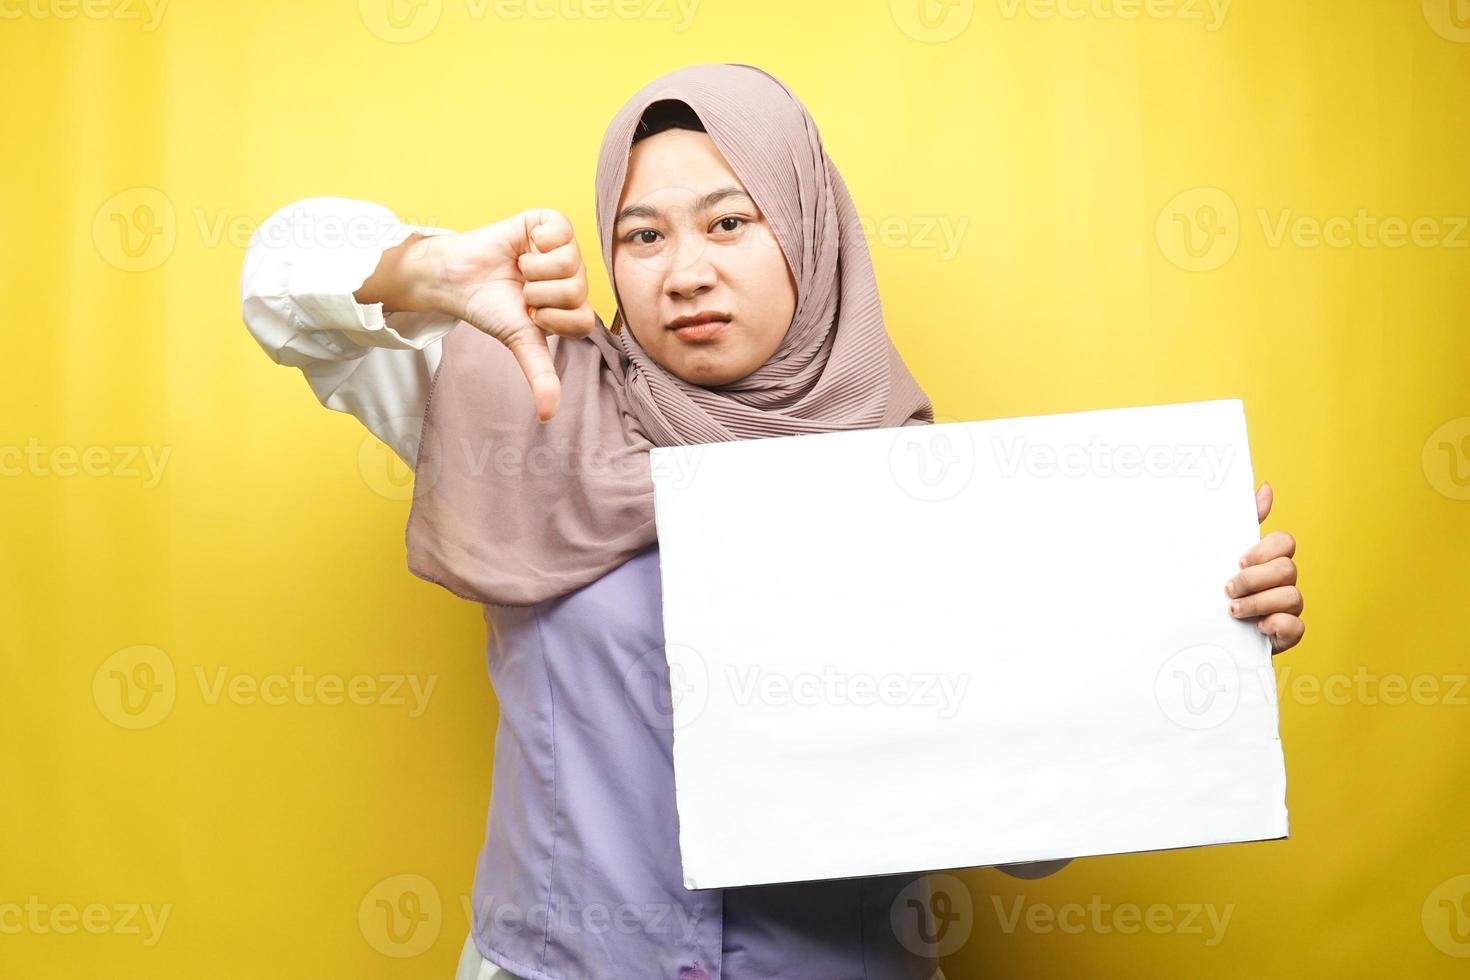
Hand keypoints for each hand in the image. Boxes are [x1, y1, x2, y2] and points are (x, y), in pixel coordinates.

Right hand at [434, 208, 596, 421]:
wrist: (458, 277)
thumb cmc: (491, 307)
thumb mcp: (519, 341)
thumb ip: (540, 374)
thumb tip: (548, 415)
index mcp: (574, 306)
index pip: (583, 320)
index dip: (550, 320)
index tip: (529, 315)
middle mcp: (575, 277)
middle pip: (575, 290)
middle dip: (537, 295)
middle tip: (522, 290)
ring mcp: (565, 248)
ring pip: (567, 262)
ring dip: (532, 269)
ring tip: (520, 268)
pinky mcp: (550, 222)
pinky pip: (559, 231)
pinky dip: (535, 240)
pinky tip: (524, 245)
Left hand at [1224, 482, 1304, 653]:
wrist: (1202, 630)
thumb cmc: (1213, 589)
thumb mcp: (1220, 554)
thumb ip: (1243, 521)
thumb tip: (1266, 488)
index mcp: (1268, 559)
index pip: (1285, 542)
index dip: (1264, 550)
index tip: (1238, 561)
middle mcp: (1282, 581)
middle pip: (1287, 569)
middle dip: (1254, 579)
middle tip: (1228, 589)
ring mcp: (1287, 607)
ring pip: (1292, 596)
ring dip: (1258, 603)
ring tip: (1232, 610)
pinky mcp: (1287, 633)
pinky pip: (1296, 626)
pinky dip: (1275, 624)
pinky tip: (1255, 627)